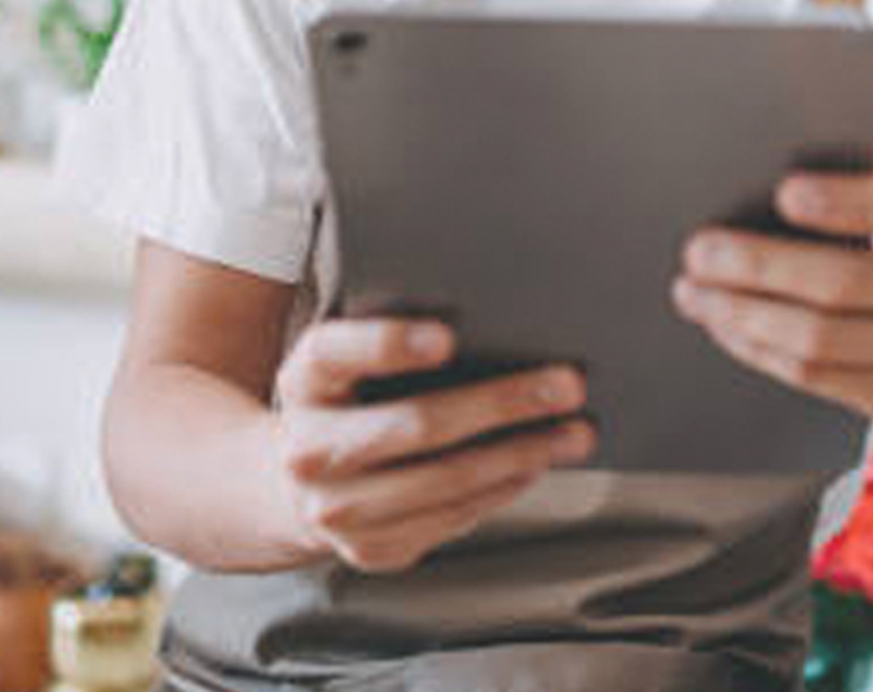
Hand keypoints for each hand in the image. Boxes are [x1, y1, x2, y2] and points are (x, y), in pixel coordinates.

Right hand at [270, 318, 594, 572]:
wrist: (297, 487)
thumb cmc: (350, 404)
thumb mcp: (352, 362)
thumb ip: (401, 339)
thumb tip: (503, 324)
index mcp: (305, 382)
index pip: (336, 353)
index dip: (389, 345)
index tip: (448, 338)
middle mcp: (308, 450)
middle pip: (417, 424)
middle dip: (503, 403)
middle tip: (568, 385)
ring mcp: (335, 509)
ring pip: (446, 479)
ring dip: (523, 454)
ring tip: (575, 432)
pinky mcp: (369, 549)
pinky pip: (453, 517)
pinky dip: (503, 487)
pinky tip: (536, 464)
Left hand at [673, 141, 872, 420]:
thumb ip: (868, 167)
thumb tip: (778, 155)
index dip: (843, 203)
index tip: (783, 192)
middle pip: (841, 282)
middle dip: (757, 266)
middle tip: (699, 251)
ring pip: (817, 339)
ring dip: (741, 315)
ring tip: (695, 292)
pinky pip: (813, 377)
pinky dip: (757, 349)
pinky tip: (726, 325)